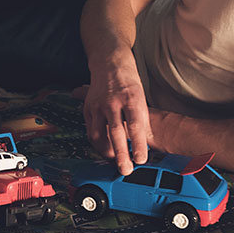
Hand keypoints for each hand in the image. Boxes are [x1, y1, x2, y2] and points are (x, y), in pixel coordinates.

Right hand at [83, 52, 149, 174]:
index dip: (138, 144)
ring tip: (115, 162)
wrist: (109, 63)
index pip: (135, 125)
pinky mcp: (88, 108)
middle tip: (126, 170)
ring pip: (98, 135)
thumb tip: (145, 142)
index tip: (141, 159)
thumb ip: (142, 119)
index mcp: (130, 97)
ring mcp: (98, 104)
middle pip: (115, 133)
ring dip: (106, 152)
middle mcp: (112, 101)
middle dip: (121, 155)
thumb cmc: (128, 81)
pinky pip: (90, 130)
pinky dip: (97, 143)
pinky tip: (104, 150)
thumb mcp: (141, 97)